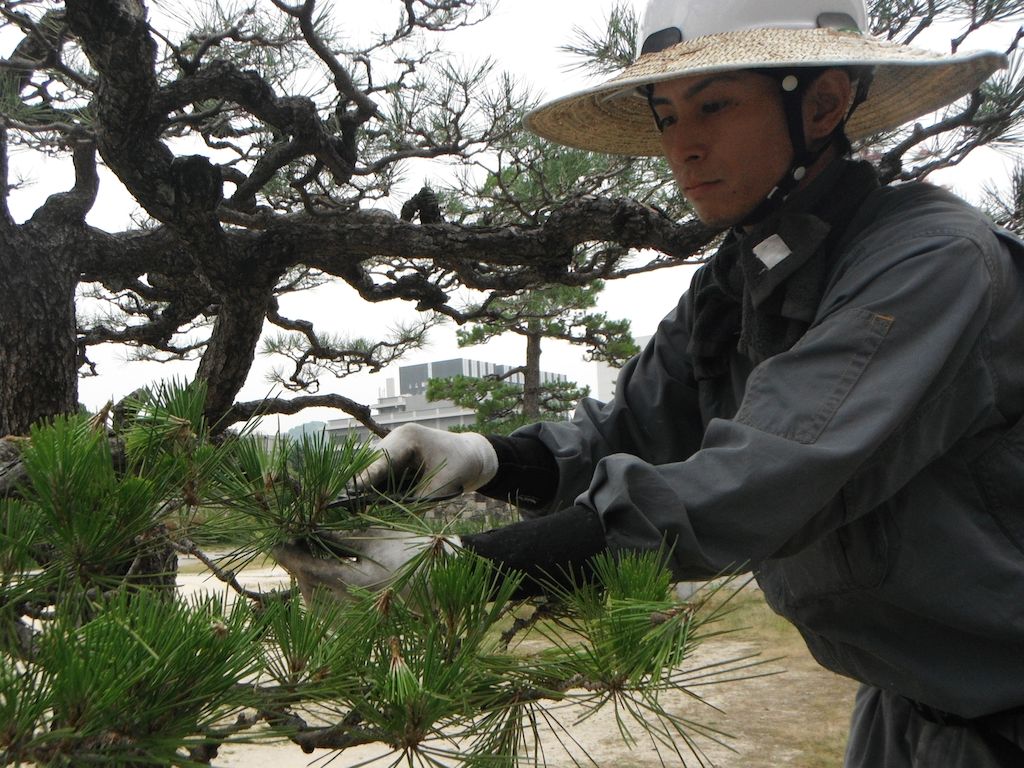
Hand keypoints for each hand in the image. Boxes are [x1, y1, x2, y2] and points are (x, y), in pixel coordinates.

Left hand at [272, 528, 460, 601]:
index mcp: (355, 581)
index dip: (289, 554)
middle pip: (308, 586)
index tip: (274, 542)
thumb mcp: (373, 538)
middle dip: (296, 566)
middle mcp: (352, 602)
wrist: (441, 574)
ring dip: (307, 576)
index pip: (310, 568)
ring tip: (305, 553)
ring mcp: (357, 611)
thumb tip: (308, 530)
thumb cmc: (411, 549)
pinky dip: (322, 587)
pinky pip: (332, 604)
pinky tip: (323, 570)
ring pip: (317, 597)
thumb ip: (338, 537)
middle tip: (287, 544)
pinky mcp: (361, 613)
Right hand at [359, 424, 497, 498]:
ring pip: (374, 474)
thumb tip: (389, 514)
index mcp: (407, 437)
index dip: (366, 478)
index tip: (352, 495)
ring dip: (372, 491)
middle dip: (365, 488)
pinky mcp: (393, 462)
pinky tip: (377, 506)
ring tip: (365, 510)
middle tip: (356, 510)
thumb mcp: (443, 484)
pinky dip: (380, 492)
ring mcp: (392, 450)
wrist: (472, 457)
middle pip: (371, 466)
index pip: (380, 459)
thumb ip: (418, 499)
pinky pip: (381, 479)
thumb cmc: (461, 465)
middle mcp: (394, 440)